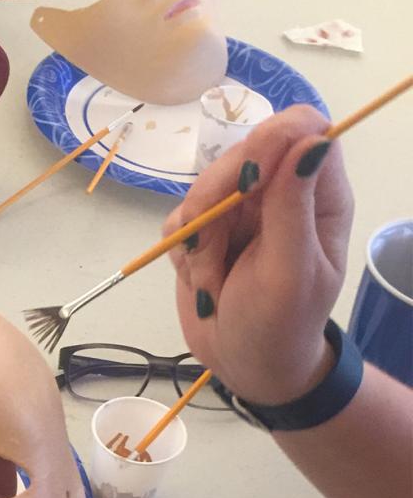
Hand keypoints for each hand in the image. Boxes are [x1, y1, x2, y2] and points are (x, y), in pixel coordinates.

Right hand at [163, 104, 353, 405]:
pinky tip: (200, 279)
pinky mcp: (204, 230)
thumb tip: (310, 140)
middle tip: (210, 249)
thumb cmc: (278, 327)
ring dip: (197, 238)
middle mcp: (280, 192)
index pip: (303, 130)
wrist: (245, 367)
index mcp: (318, 195)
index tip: (248, 177)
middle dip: (217, 201)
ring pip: (202, 188)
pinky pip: (178, 219)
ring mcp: (239, 210)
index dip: (272, 140)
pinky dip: (181, 251)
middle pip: (241, 153)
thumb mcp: (290, 273)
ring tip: (213, 280)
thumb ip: (293, 207)